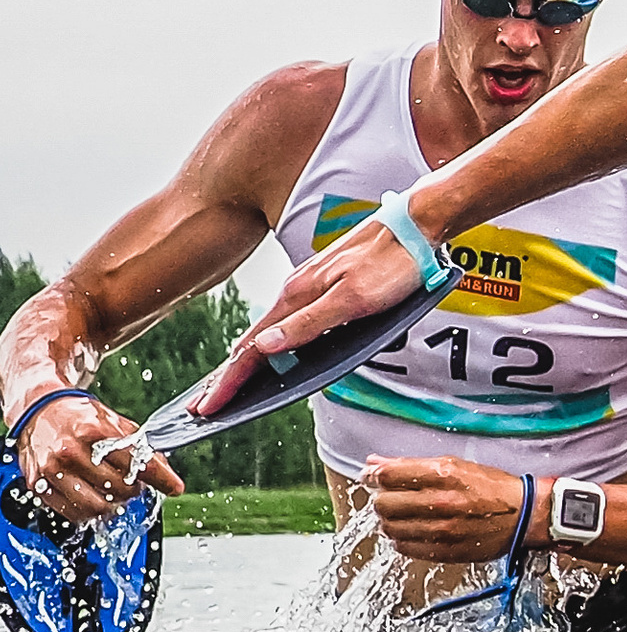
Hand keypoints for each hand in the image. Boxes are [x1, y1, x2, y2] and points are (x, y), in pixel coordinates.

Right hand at [14, 396, 186, 520]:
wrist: (39, 412)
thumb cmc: (80, 417)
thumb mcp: (114, 422)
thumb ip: (140, 445)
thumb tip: (166, 471)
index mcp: (94, 431)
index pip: (137, 462)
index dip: (161, 478)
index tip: (175, 487)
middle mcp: (71, 451)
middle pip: (119, 488)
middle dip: (134, 490)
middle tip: (134, 485)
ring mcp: (52, 470)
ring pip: (96, 507)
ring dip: (113, 505)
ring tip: (115, 494)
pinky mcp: (38, 485)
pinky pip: (72, 513)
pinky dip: (89, 512)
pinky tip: (95, 499)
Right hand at [200, 219, 423, 411]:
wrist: (418, 224)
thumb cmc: (395, 261)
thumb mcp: (354, 299)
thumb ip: (310, 324)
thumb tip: (264, 348)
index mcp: (298, 296)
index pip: (252, 348)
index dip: (229, 381)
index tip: (206, 407)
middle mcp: (297, 291)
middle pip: (253, 341)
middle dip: (228, 375)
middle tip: (203, 405)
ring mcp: (311, 288)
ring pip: (269, 330)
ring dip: (247, 360)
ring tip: (228, 384)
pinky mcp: (326, 286)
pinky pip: (288, 321)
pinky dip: (272, 343)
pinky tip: (272, 351)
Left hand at [365, 457, 543, 563]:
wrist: (524, 516)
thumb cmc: (493, 488)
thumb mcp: (456, 465)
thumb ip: (413, 465)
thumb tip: (375, 464)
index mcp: (445, 475)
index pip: (389, 475)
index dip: (374, 475)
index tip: (372, 476)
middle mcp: (441, 503)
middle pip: (384, 503)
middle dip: (382, 498)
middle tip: (391, 496)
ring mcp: (441, 530)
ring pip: (390, 528)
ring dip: (391, 520)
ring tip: (403, 514)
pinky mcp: (443, 551)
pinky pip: (404, 547)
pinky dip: (403, 538)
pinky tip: (414, 529)